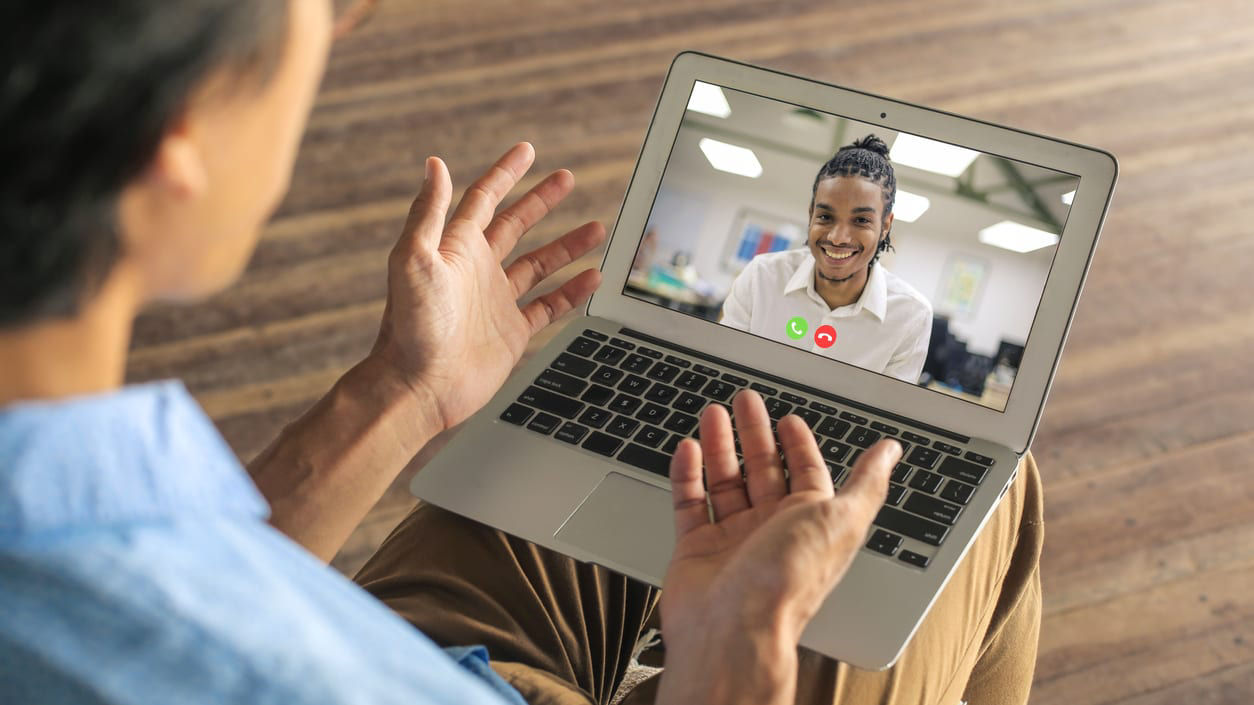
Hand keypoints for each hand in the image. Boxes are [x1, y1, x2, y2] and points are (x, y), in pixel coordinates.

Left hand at [369, 143, 605, 429]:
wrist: (419, 386)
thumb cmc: (411, 326)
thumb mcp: (414, 259)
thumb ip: (428, 212)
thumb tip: (434, 163)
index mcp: (456, 248)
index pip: (485, 199)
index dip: (506, 173)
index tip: (527, 151)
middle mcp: (477, 270)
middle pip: (515, 224)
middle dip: (541, 200)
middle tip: (566, 178)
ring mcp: (496, 301)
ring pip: (539, 264)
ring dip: (566, 244)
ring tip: (597, 227)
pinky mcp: (511, 332)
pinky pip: (549, 305)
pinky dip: (572, 291)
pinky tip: (592, 277)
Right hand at [657, 391, 899, 704]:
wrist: (734, 626)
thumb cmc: (789, 579)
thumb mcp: (841, 519)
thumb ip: (866, 482)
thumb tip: (891, 452)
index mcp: (808, 523)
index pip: (806, 474)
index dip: (799, 444)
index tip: (788, 419)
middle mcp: (771, 531)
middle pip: (763, 471)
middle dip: (754, 434)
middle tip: (745, 402)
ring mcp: (732, 540)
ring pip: (725, 483)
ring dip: (720, 447)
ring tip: (712, 415)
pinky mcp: (696, 549)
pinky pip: (691, 504)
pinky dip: (688, 476)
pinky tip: (688, 450)